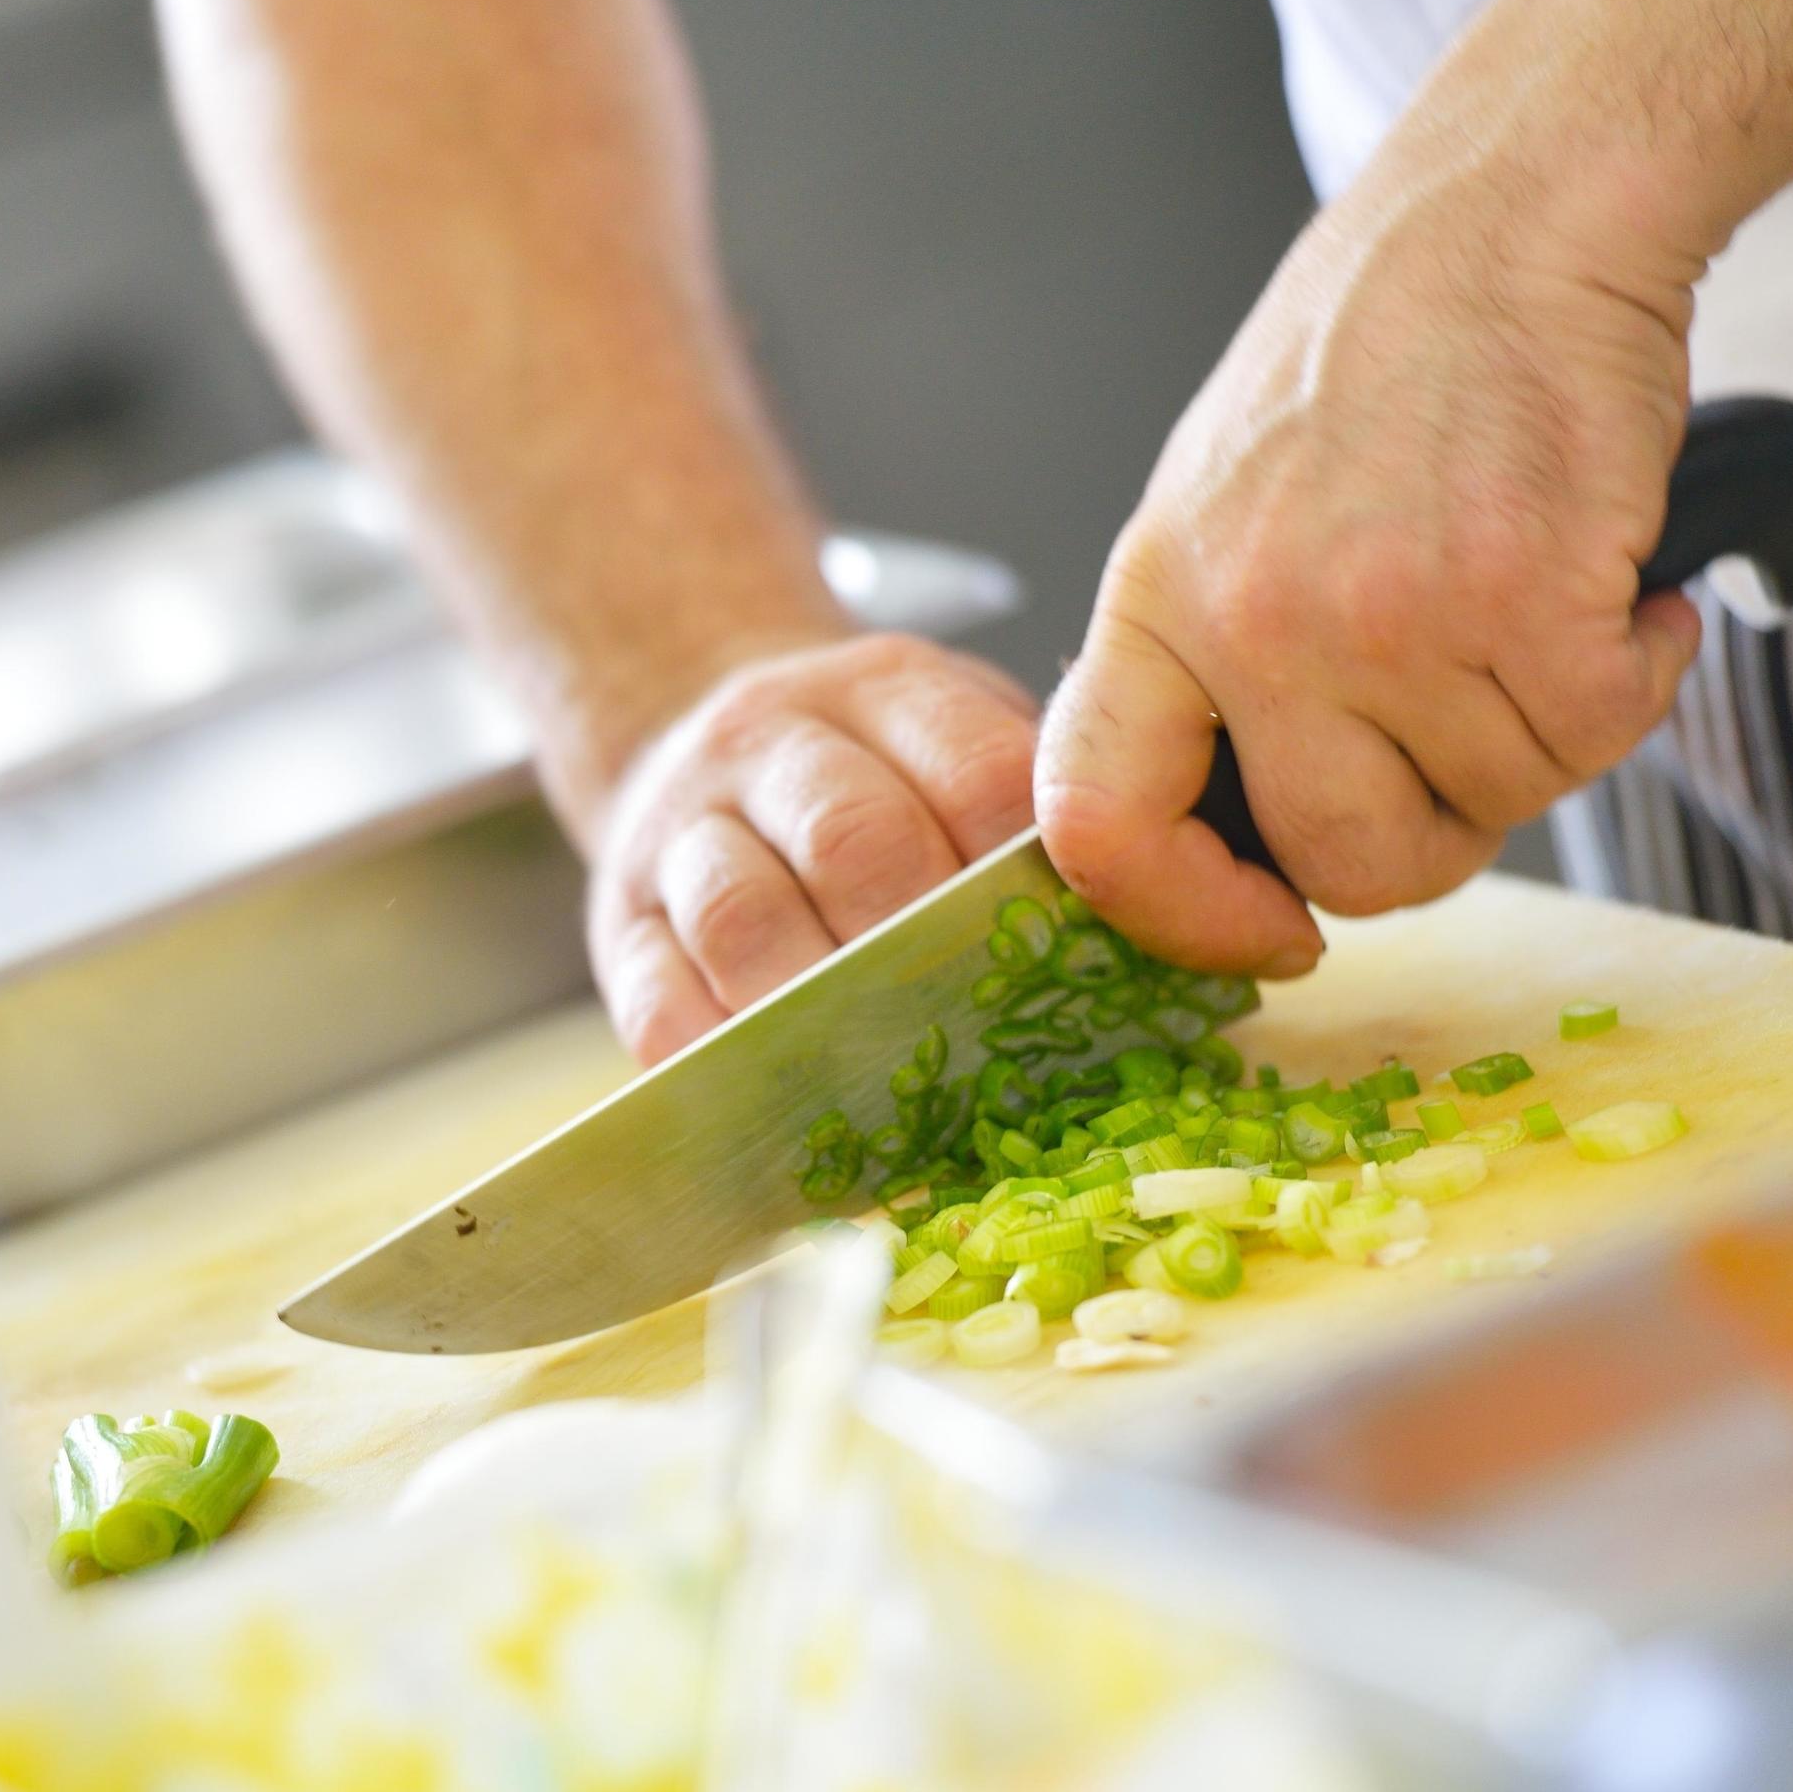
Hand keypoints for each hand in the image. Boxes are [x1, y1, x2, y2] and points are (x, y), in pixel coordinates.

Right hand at [589, 631, 1036, 1063]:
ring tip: (884, 1082)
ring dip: (822, 1010)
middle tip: (987, 1038)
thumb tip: (1172, 920)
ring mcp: (683, 830)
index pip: (973, 766)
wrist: (678, 719)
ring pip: (744, 914)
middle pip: (852, 836)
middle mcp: (772, 743)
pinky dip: (718, 1058)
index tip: (1071, 953)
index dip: (1025, 865)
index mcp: (886, 689)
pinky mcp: (620, 919)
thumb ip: (1029, 804)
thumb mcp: (948, 730)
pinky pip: (654, 994)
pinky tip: (775, 1103)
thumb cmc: (861, 767)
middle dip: (925, 947)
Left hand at [1034, 144, 1705, 974]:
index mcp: (1158, 602)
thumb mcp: (1223, 510)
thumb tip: (1241, 845)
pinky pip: (1598, 735)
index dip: (1183, 917)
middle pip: (1345, 860)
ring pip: (1496, 802)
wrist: (1512, 214)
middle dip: (1431, 837)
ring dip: (1544, 735)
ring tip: (1534, 610)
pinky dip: (1633, 678)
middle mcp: (1255, 621)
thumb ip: (1214, 671)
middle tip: (1467, 746)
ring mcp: (1387, 614)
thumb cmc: (1380, 359)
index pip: (1099, 823)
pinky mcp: (1529, 595)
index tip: (1268, 931)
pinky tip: (1614, 592)